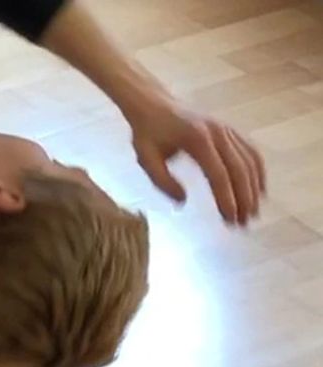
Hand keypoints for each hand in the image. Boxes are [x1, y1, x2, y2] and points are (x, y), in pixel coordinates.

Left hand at [127, 100, 266, 225]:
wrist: (155, 104)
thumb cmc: (147, 134)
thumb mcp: (146, 159)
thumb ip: (163, 182)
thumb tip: (183, 202)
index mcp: (197, 140)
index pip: (218, 174)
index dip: (226, 198)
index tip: (230, 219)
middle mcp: (218, 133)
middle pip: (239, 169)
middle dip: (244, 198)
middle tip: (243, 223)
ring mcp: (228, 130)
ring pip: (250, 161)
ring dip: (254, 188)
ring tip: (252, 212)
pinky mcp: (231, 131)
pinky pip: (250, 151)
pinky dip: (257, 171)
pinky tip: (259, 190)